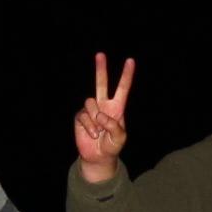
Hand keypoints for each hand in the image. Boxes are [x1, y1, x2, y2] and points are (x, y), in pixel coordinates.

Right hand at [73, 52, 133, 181]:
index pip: (123, 88)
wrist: (98, 157)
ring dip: (95, 119)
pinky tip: (92, 134)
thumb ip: (113, 125)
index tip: (130, 61)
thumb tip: (100, 114)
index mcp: (117, 107)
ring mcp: (91, 110)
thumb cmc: (112, 146)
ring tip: (98, 131)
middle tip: (100, 54)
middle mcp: (103, 105)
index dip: (126, 75)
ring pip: (90, 102)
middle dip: (101, 69)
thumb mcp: (120, 138)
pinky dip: (88, 126)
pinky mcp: (80, 117)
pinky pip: (83, 115)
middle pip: (101, 83)